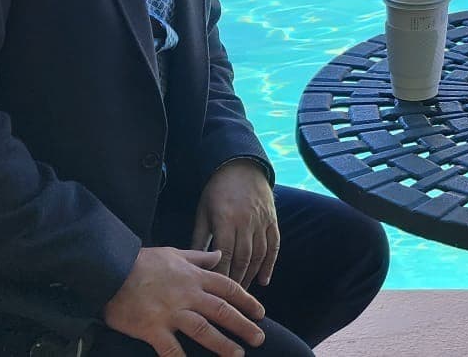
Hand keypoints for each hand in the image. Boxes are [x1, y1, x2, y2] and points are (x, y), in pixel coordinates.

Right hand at [103, 247, 265, 356]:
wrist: (110, 268)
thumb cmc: (141, 262)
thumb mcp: (174, 253)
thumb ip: (199, 257)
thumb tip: (219, 254)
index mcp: (194, 277)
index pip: (228, 288)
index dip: (247, 301)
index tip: (260, 313)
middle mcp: (187, 295)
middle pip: (222, 311)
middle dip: (243, 325)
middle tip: (259, 338)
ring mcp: (171, 312)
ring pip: (204, 330)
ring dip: (223, 345)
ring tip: (238, 356)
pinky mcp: (153, 328)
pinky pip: (171, 349)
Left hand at [191, 160, 278, 288]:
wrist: (242, 166)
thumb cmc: (217, 190)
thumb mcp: (203, 212)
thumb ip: (200, 238)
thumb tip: (194, 264)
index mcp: (225, 219)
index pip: (224, 254)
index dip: (221, 274)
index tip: (215, 291)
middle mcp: (245, 221)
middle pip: (242, 258)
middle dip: (236, 280)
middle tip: (229, 300)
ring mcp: (261, 221)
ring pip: (259, 254)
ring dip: (252, 275)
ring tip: (244, 292)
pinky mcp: (272, 220)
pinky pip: (274, 245)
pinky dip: (270, 264)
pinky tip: (264, 280)